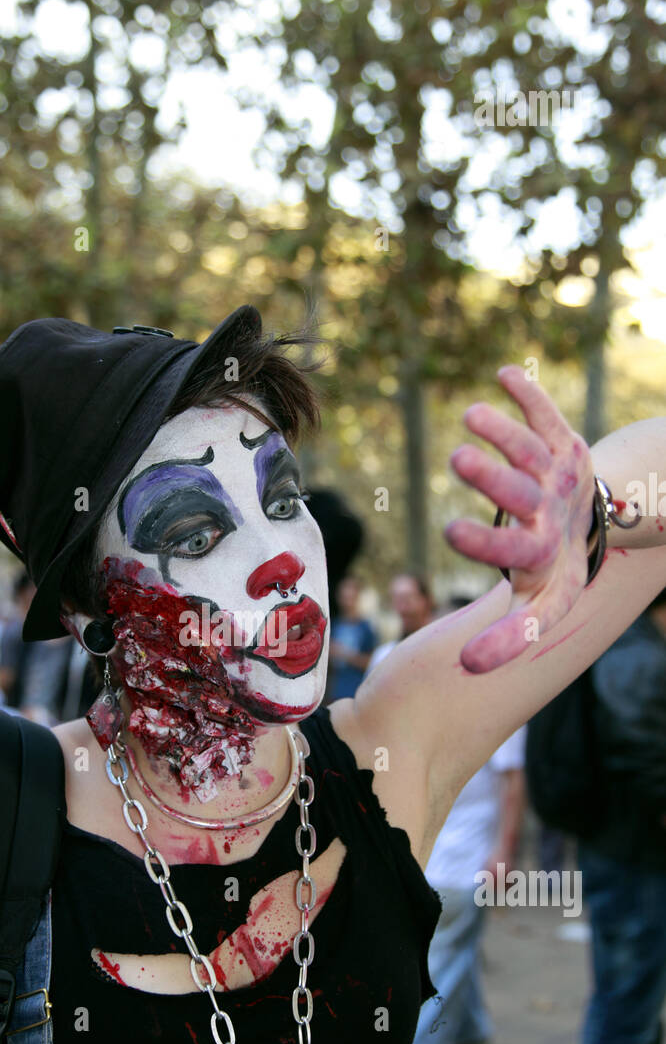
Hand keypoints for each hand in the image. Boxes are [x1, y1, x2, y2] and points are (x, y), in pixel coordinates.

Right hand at [444, 366, 595, 673]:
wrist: (596, 524)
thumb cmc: (551, 570)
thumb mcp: (541, 605)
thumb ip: (510, 635)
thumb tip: (469, 670)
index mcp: (543, 556)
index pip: (516, 555)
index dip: (487, 547)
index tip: (448, 534)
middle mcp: (552, 514)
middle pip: (524, 496)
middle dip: (494, 479)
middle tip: (458, 459)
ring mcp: (558, 475)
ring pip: (531, 450)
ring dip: (504, 430)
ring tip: (471, 416)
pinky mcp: (562, 442)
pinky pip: (548, 416)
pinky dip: (529, 395)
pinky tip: (505, 373)